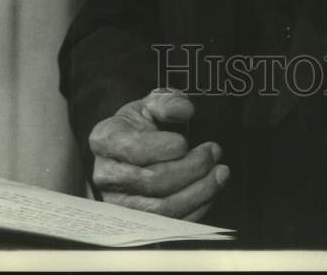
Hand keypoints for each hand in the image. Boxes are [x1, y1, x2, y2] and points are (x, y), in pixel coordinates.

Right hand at [89, 90, 228, 221]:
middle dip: (192, 168)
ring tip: (220, 172)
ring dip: (199, 191)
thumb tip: (183, 110)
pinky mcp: (136, 223)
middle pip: (153, 181)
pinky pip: (169, 225)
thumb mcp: (152, 103)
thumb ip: (168, 101)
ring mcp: (119, 203)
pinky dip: (196, 209)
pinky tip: (211, 189)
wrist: (134, 146)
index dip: (166, 148)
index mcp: (106, 139)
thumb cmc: (142, 125)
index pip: (136, 150)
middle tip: (214, 152)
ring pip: (162, 208)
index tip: (186, 142)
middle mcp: (106, 175)